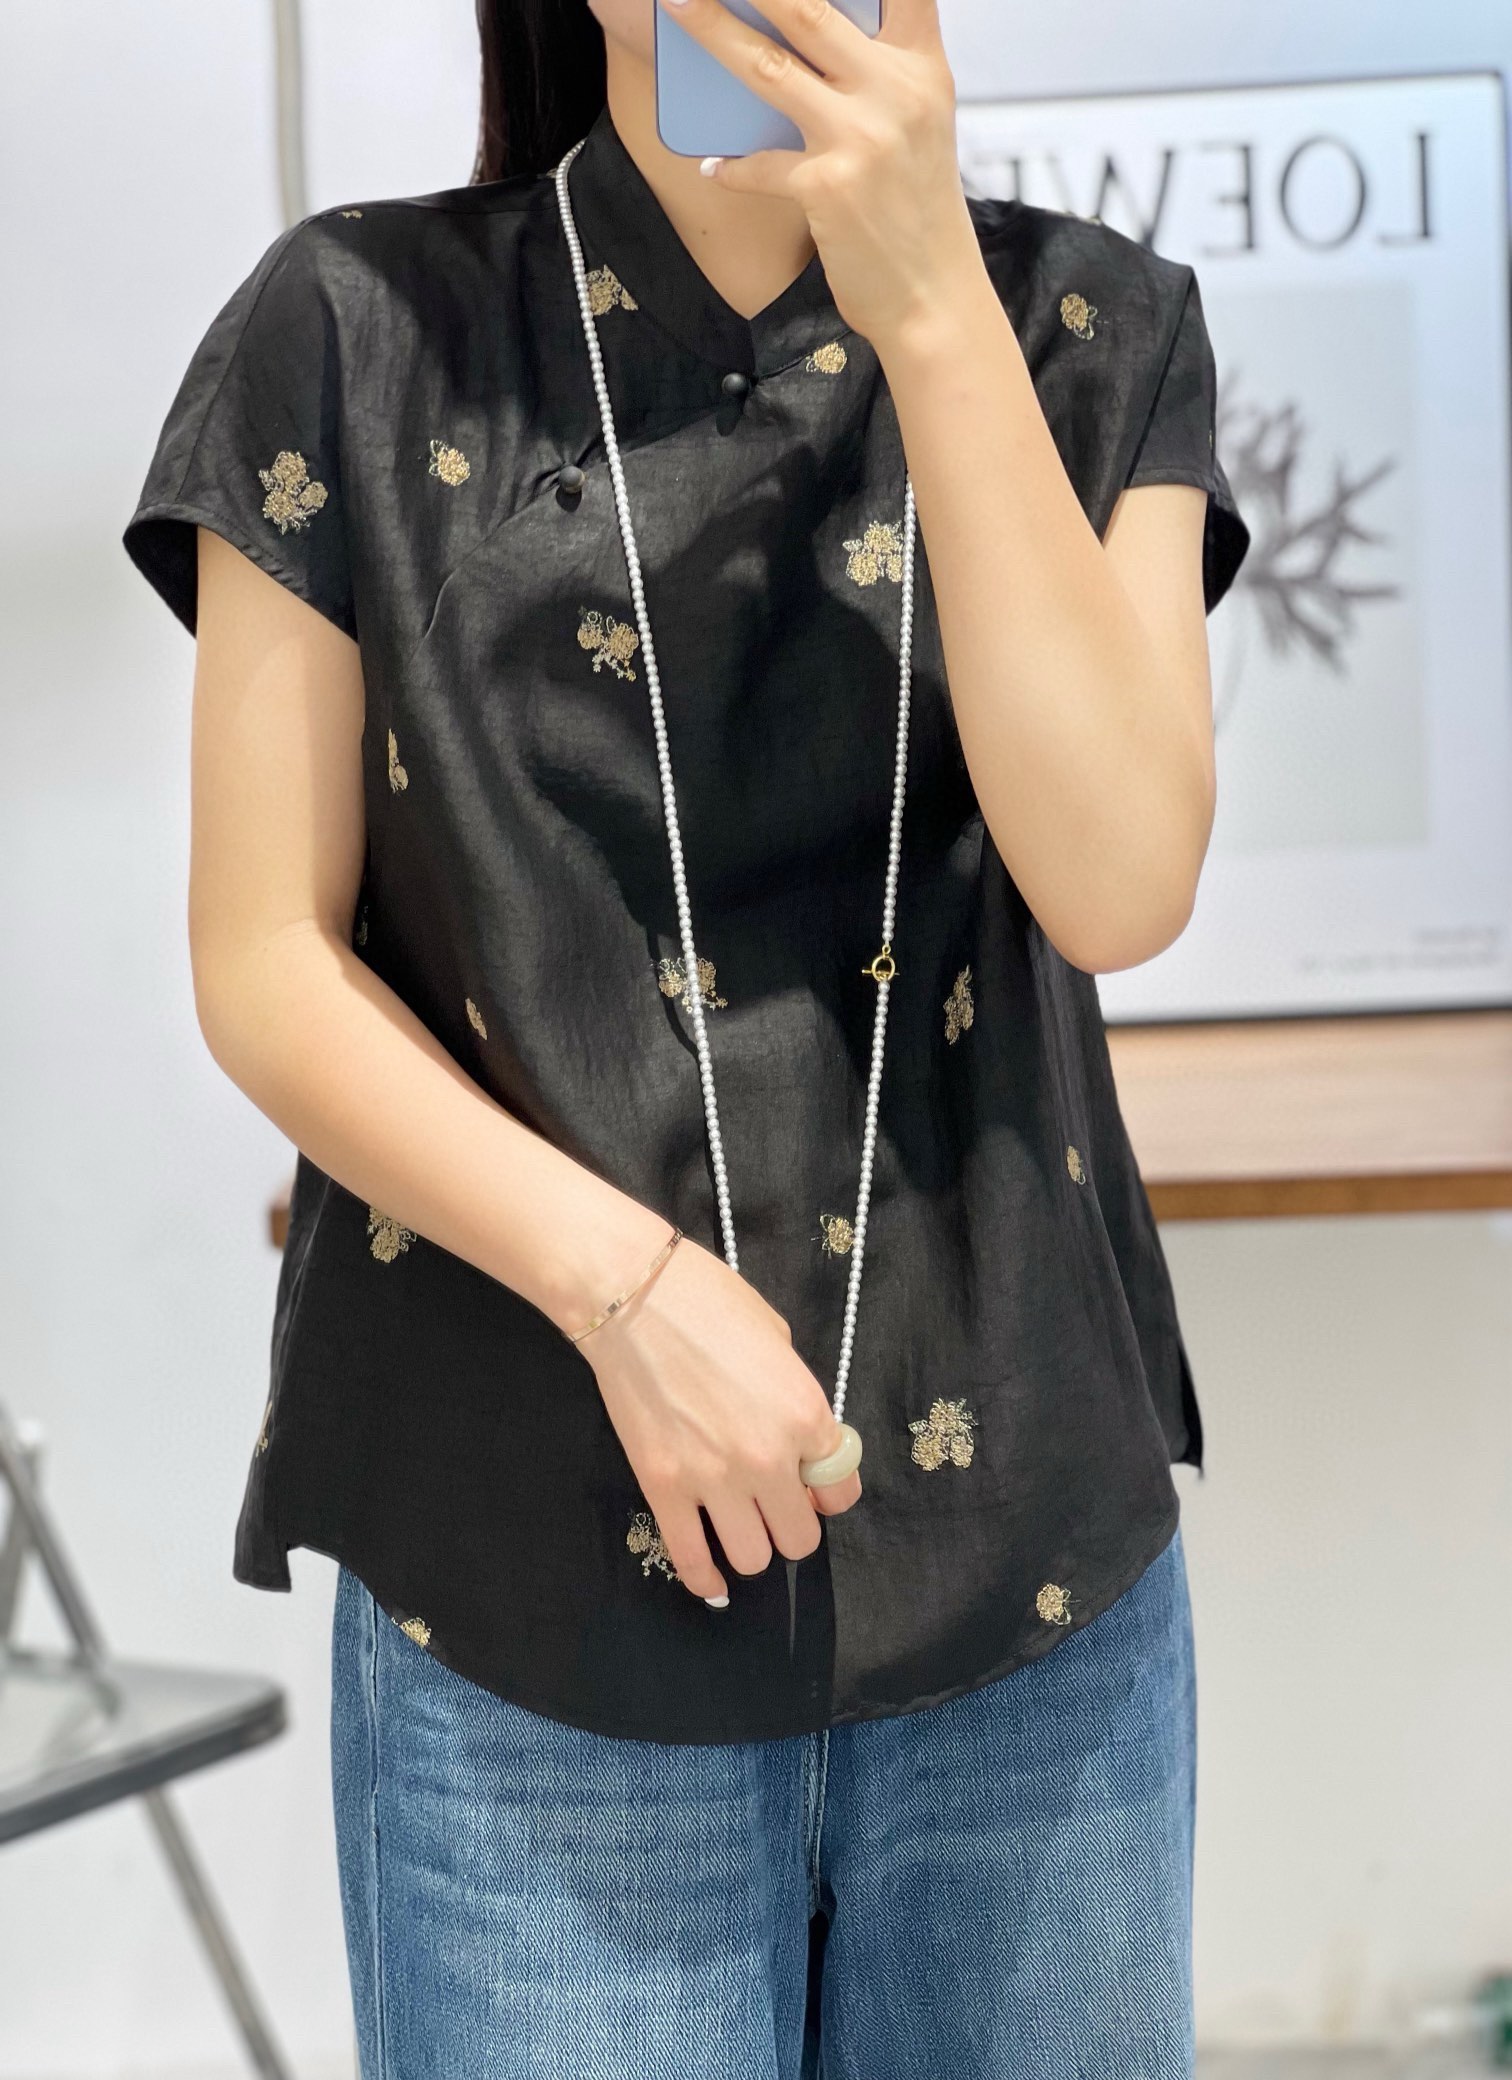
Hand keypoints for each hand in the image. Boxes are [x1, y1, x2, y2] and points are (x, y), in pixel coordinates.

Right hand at [581, 1229, 862, 1601]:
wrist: (631, 1296)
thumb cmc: (710, 1300)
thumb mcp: (779, 1340)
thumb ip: (796, 1397)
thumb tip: (799, 1440)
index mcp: (807, 1416)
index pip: (841, 1491)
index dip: (827, 1492)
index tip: (810, 1484)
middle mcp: (769, 1458)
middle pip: (799, 1537)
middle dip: (789, 1524)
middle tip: (770, 1502)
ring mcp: (713, 1479)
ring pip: (752, 1558)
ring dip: (750, 1545)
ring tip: (737, 1523)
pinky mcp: (663, 1488)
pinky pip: (691, 1559)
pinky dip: (703, 1578)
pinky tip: (710, 1581)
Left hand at [657, 0, 985, 349]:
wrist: (934, 298)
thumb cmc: (918, 215)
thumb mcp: (918, 126)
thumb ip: (877, 74)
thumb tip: (803, 40)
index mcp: (922, 68)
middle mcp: (894, 91)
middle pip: (806, 5)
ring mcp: (860, 137)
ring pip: (767, 65)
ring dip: (713, 31)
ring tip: (677, 5)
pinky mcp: (826, 187)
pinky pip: (758, 163)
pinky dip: (732, 166)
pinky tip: (714, 166)